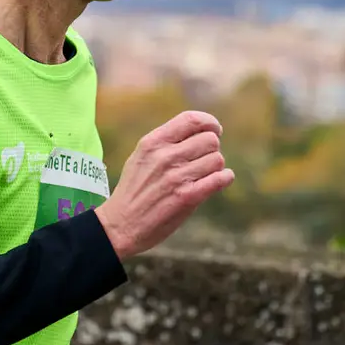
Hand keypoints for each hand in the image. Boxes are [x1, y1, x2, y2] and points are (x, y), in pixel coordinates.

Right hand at [95, 111, 232, 259]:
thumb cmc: (134, 190)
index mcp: (153, 142)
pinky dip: (224, 178)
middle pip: (210, 140)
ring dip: (215, 167)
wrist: (120, 225)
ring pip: (217, 159)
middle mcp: (165, 156)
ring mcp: (176, 177)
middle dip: (211, 149)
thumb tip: (200, 131)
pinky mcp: (187, 197)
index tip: (215, 130)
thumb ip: (166, 142)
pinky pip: (219, 179)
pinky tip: (220, 180)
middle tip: (204, 160)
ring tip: (204, 175)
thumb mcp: (141, 157)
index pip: (191, 120)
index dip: (210, 123)